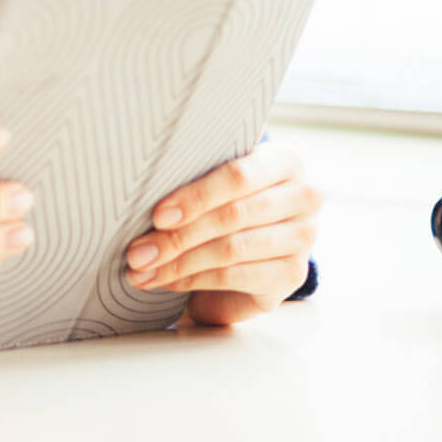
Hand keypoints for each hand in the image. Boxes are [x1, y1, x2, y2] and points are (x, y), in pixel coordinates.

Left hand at [121, 142, 320, 326]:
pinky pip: (235, 276)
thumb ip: (195, 177)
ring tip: (143, 269)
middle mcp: (304, 196)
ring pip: (231, 249)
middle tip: (137, 251)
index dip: (196, 196)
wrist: (254, 248)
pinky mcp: (293, 275)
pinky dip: (193, 280)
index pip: (239, 175)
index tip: (157, 215)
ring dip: (178, 263)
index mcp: (285, 161)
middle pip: (233, 216)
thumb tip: (141, 191)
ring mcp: (304, 238)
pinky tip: (166, 280)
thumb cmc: (227, 202)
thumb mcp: (217, 181)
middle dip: (177, 236)